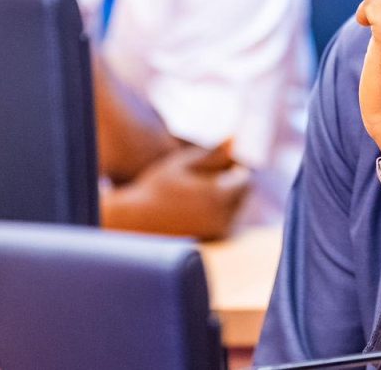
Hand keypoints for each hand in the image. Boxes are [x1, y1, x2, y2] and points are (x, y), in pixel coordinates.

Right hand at [101, 142, 250, 239]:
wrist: (135, 223)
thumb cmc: (158, 188)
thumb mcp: (183, 164)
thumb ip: (213, 153)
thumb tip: (235, 138)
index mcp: (217, 195)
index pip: (245, 179)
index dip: (232, 169)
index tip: (212, 168)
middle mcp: (222, 218)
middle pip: (244, 195)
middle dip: (230, 184)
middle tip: (201, 182)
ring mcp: (217, 234)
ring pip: (236, 210)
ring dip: (226, 200)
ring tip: (194, 197)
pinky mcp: (211, 243)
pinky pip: (226, 223)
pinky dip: (217, 215)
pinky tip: (193, 210)